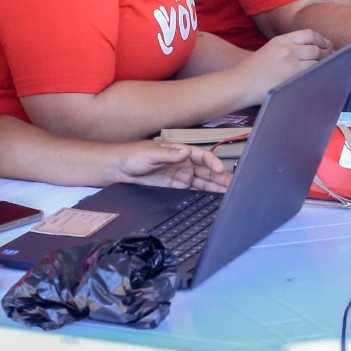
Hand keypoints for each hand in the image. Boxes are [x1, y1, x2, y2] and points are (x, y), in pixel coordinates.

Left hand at [115, 142, 231, 192]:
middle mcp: (183, 163)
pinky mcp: (175, 187)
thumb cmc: (132, 155)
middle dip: (220, 177)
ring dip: (215, 187)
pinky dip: (203, 195)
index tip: (220, 169)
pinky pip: (193, 191)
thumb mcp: (150, 153)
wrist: (118, 168)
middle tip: (232, 185)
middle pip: (206, 170)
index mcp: (180, 152)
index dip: (213, 162)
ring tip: (228, 193)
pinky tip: (212, 199)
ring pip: (202, 182)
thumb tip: (185, 151)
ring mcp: (180, 176)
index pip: (202, 156)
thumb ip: (169, 154)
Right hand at [238, 29, 330, 102]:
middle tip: (331, 58)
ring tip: (326, 69)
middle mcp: (288, 50)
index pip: (310, 34)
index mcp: (281, 40)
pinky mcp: (292, 81)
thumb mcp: (269, 49)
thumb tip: (311, 49)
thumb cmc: (253, 70)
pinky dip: (317, 77)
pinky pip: (311, 77)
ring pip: (317, 64)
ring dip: (323, 67)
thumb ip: (288, 47)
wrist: (240, 84)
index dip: (322, 39)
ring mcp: (291, 66)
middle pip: (317, 49)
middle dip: (327, 54)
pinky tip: (318, 79)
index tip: (326, 44)